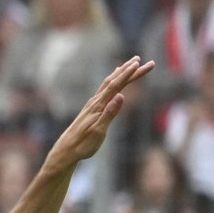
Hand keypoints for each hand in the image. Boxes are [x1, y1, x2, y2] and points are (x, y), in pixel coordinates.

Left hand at [46, 56, 153, 171]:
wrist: (66, 151)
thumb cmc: (82, 144)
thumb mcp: (99, 131)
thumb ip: (110, 113)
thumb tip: (121, 95)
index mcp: (98, 106)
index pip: (115, 86)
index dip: (127, 74)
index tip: (139, 63)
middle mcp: (95, 102)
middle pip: (114, 81)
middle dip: (130, 71)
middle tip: (147, 62)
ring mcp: (92, 105)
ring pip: (109, 84)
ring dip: (121, 72)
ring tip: (132, 63)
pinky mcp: (91, 109)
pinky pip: (104, 90)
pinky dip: (112, 81)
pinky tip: (114, 80)